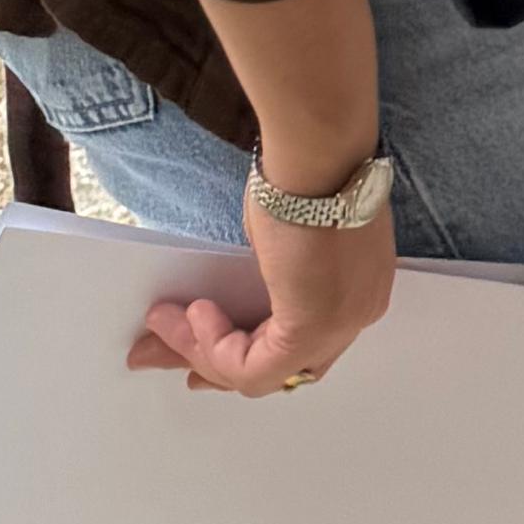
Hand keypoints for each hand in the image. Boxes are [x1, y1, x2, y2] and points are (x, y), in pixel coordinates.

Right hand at [133, 174, 396, 397]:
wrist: (320, 150)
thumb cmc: (304, 173)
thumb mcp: (278, 242)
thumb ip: (265, 284)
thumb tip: (219, 307)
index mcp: (359, 289)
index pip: (299, 348)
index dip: (245, 353)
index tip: (201, 350)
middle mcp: (358, 314)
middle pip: (278, 367)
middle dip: (214, 363)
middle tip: (164, 350)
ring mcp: (340, 325)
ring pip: (261, 373)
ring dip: (201, 350)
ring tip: (164, 321)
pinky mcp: (313, 328)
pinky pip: (254, 366)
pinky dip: (214, 347)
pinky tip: (196, 313)